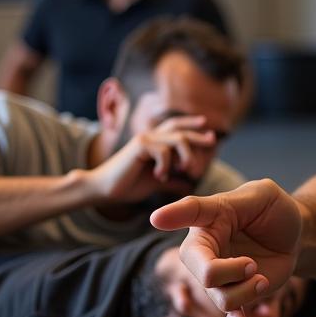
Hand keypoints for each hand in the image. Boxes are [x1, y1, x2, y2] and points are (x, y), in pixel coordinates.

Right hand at [85, 116, 216, 203]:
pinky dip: (167, 165)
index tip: (210, 134)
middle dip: (198, 134)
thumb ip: (172, 181)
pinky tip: (160, 176)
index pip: (176, 128)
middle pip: (180, 129)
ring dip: (188, 156)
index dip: (192, 127)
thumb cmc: (127, 185)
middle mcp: (150, 137)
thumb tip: (188, 186)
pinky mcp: (139, 147)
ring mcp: (145, 140)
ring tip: (189, 171)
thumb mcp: (156, 182)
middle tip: (212, 140)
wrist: (102, 190)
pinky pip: (163, 151)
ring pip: (177, 139)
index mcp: (154, 143)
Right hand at [151, 178, 301, 316]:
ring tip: (261, 279)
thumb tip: (192, 211)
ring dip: (244, 292)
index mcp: (210, 218)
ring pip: (218, 296)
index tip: (157, 218)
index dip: (174, 215)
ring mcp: (219, 272)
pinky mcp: (235, 290)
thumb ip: (235, 201)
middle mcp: (206, 248)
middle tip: (252, 264)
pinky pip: (229, 310)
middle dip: (227, 272)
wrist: (295, 236)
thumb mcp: (262, 195)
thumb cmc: (274, 210)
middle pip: (202, 270)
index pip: (191, 213)